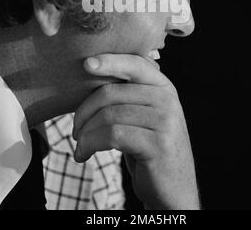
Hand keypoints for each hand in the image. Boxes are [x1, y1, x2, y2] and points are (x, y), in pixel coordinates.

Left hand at [72, 54, 199, 209]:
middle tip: (76, 129)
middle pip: (112, 92)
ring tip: (80, 145)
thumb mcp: (146, 116)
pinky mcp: (158, 144)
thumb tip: (95, 69)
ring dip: (85, 132)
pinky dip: (91, 144)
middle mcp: (167, 99)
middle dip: (85, 111)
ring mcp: (165, 121)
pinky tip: (84, 154)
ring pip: (109, 115)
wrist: (175, 188)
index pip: (135, 64)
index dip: (110, 61)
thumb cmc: (150, 148)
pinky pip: (113, 135)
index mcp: (164, 87)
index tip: (86, 64)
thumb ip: (131, 93)